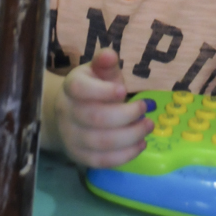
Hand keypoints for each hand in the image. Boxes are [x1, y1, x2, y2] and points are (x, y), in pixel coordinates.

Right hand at [49, 48, 154, 167]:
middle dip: (126, 115)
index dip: (103, 91)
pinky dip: (125, 155)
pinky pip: (102, 161)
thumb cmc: (94, 88)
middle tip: (146, 109)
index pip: (80, 89)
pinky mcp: (79, 156)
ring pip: (101, 142)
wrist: (71, 114)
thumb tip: (109, 54)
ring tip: (148, 126)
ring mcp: (71, 137)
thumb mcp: (99, 71)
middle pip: (95, 118)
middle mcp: (66, 112)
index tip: (125, 90)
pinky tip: (140, 144)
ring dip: (130, 136)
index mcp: (71, 86)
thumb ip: (105, 62)